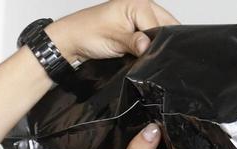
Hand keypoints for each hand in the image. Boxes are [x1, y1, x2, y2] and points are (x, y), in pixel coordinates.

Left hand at [47, 0, 179, 62]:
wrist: (72, 39)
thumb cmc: (87, 33)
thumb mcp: (115, 40)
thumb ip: (135, 42)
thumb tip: (149, 47)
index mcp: (138, 2)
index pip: (161, 25)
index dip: (158, 43)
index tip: (151, 56)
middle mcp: (141, 5)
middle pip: (164, 26)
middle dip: (158, 41)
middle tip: (145, 54)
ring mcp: (138, 15)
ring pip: (158, 32)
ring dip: (152, 44)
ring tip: (139, 52)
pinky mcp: (135, 25)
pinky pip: (149, 35)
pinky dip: (146, 45)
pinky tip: (139, 51)